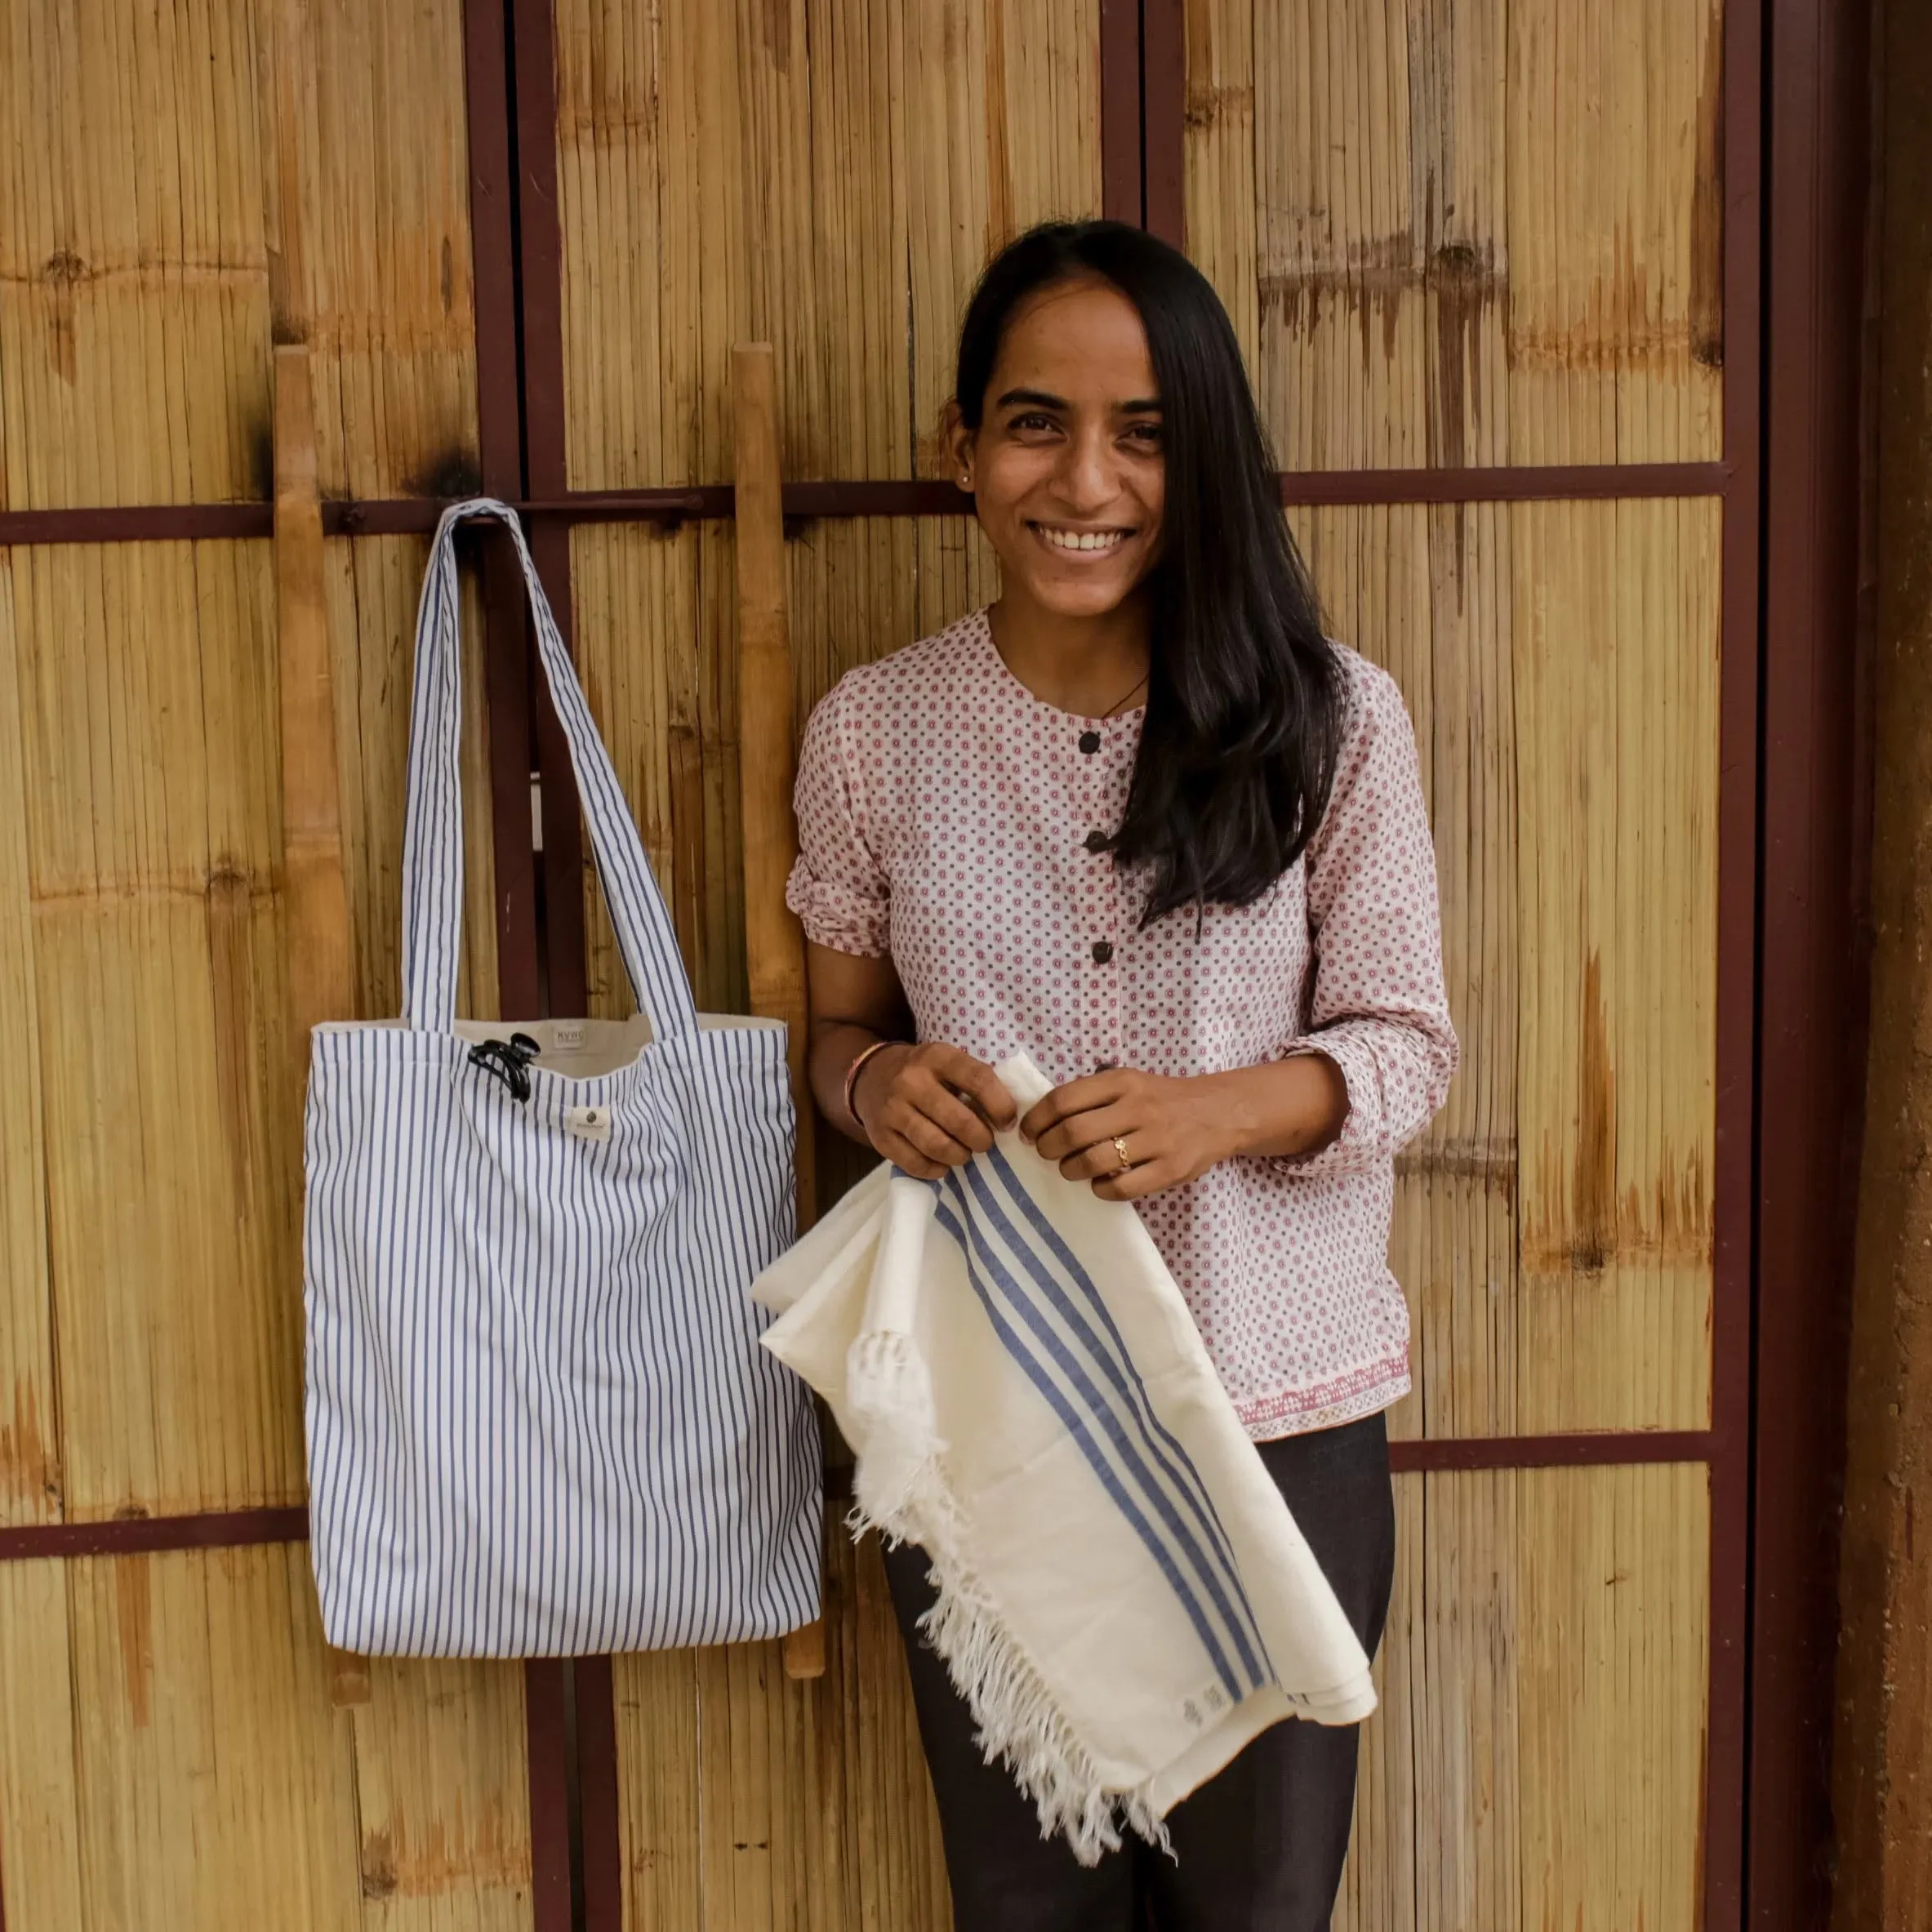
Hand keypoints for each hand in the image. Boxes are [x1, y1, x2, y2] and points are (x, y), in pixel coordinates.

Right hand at [851, 1041, 1019, 1179]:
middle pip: (958, 1120)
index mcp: (936, 1057)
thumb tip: (1008, 1119)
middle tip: (985, 1143)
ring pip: (937, 1145)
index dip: (1000, 1106)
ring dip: (960, 1156)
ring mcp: (892, 1110)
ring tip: (964, 1154)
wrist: (871, 1076)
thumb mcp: (947, 1062)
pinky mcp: (880, 1136)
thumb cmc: (924, 1072)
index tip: (1007, 1123)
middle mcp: (911, 1081)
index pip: (978, 1080)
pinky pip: (915, 1163)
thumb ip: (975, 1082)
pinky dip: (936, 1170)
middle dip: (981, 1139)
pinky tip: (942, 1164)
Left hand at [1021, 1066, 1243, 1201]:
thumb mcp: (1128, 1082)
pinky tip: (1099, 1184)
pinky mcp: (1170, 1170)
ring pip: (1094, 1162)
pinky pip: (1122, 1188)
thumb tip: (1039, 1118)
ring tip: (1070, 1169)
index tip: (1027, 1133)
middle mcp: (1138, 1108)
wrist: (1218, 1113)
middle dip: (1048, 1147)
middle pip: (1073, 1132)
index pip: (1063, 1099)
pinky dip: (1101, 1189)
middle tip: (1045, 1153)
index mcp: (1122, 1081)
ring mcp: (1157, 1140)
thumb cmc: (1160, 1099)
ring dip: (1070, 1170)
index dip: (1036, 1120)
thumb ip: (1091, 1095)